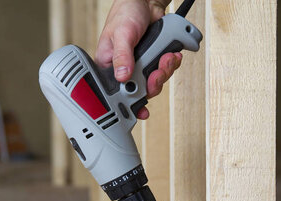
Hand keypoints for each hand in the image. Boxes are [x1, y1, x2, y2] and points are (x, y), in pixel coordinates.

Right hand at [95, 0, 180, 118]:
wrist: (146, 2)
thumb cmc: (125, 14)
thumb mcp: (121, 34)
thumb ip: (122, 56)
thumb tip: (123, 76)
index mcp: (108, 67)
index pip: (116, 92)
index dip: (129, 102)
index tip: (139, 109)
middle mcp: (124, 69)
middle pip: (139, 90)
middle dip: (153, 84)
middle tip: (157, 75)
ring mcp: (140, 66)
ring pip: (154, 82)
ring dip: (164, 72)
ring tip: (167, 58)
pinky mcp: (153, 60)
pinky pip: (164, 70)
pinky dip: (171, 64)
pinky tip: (171, 55)